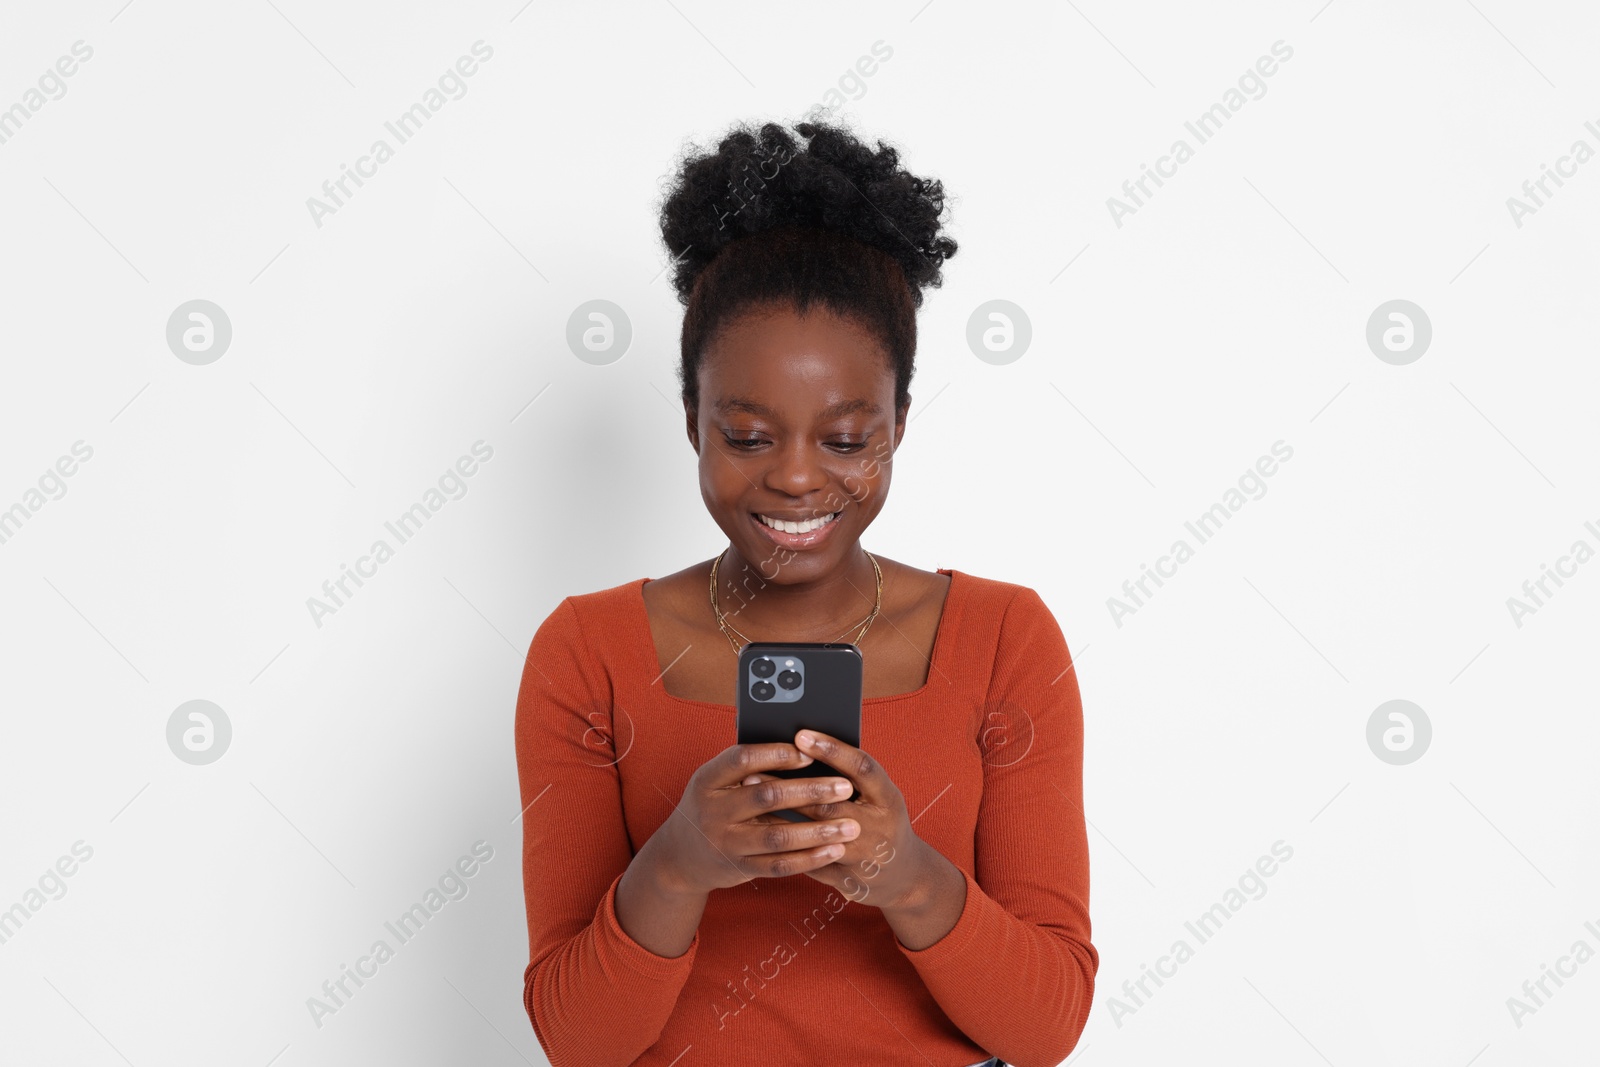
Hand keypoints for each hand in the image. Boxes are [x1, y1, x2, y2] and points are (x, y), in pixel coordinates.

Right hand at [649, 741, 865, 896]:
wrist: (679, 857)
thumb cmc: (711, 806)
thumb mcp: (715, 782)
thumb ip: (747, 768)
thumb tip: (802, 746)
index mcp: (707, 779)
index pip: (742, 759)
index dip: (777, 754)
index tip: (811, 752)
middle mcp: (712, 810)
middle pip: (766, 796)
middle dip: (810, 791)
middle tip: (845, 787)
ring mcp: (724, 842)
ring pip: (777, 836)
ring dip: (817, 831)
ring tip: (850, 826)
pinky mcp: (738, 868)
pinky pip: (778, 865)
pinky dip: (808, 859)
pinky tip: (833, 850)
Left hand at [736, 729, 926, 909]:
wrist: (905, 877)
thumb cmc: (883, 822)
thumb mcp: (880, 796)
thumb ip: (852, 776)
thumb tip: (805, 746)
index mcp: (888, 799)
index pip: (861, 768)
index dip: (832, 750)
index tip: (801, 735)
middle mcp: (878, 828)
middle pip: (830, 804)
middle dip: (789, 787)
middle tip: (754, 770)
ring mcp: (863, 858)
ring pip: (815, 836)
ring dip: (779, 817)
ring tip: (751, 798)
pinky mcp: (846, 881)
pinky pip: (809, 863)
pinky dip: (784, 847)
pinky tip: (759, 831)